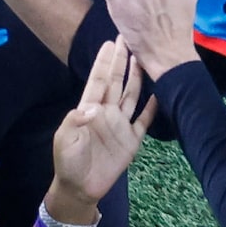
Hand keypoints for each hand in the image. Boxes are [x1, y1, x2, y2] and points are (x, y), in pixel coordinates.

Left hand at [52, 39, 154, 208]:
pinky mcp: (132, 141)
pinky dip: (153, 108)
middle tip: (129, 39)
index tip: (111, 43)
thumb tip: (93, 107)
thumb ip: (76, 121)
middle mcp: (107, 112)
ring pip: (132, 96)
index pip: (99, 81)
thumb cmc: (68, 162)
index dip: (105, 62)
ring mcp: (120, 125)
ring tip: (144, 59)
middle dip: (122, 61)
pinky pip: (144, 121)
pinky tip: (160, 93)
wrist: (80, 187)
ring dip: (137, 78)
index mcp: (89, 109)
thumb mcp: (65, 139)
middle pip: (117, 82)